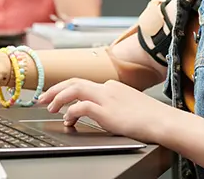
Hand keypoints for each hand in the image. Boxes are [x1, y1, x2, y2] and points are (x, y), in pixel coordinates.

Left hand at [38, 78, 173, 143]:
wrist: (163, 121)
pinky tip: (68, 120)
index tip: (55, 97)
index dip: (66, 90)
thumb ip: (113, 106)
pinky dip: (70, 112)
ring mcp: (106, 98)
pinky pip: (80, 107)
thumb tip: (98, 113)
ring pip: (74, 89)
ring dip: (58, 97)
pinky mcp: (106, 111)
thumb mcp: (128, 106)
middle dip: (54, 88)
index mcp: (112, 86)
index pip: (83, 83)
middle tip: (41, 97)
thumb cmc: (150, 117)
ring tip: (49, 107)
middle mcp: (107, 88)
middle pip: (74, 81)